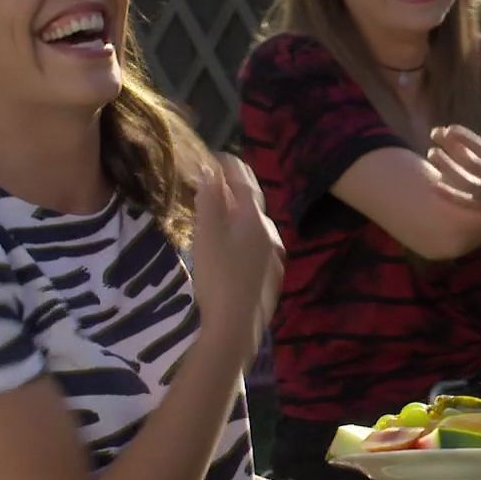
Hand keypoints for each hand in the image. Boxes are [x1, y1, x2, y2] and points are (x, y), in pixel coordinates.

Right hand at [188, 152, 284, 355]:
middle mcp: (270, 232)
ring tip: (221, 210)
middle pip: (253, 201)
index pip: (243, 180)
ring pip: (256, 224)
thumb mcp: (206, 234)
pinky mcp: (271, 274)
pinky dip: (245, 235)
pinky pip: (258, 245)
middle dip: (236, 186)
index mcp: (253, 218)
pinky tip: (235, 245)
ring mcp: (273, 255)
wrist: (236, 324)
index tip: (214, 154)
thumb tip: (210, 170)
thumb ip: (210, 199)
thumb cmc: (217, 276)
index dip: (228, 165)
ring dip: (240, 212)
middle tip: (217, 177)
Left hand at [427, 112, 480, 219]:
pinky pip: (466, 203)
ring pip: (465, 184)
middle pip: (471, 167)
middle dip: (451, 151)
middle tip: (434, 135)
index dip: (467, 140)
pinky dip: (450, 195)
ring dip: (447, 169)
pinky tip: (434, 184)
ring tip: (431, 153)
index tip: (450, 129)